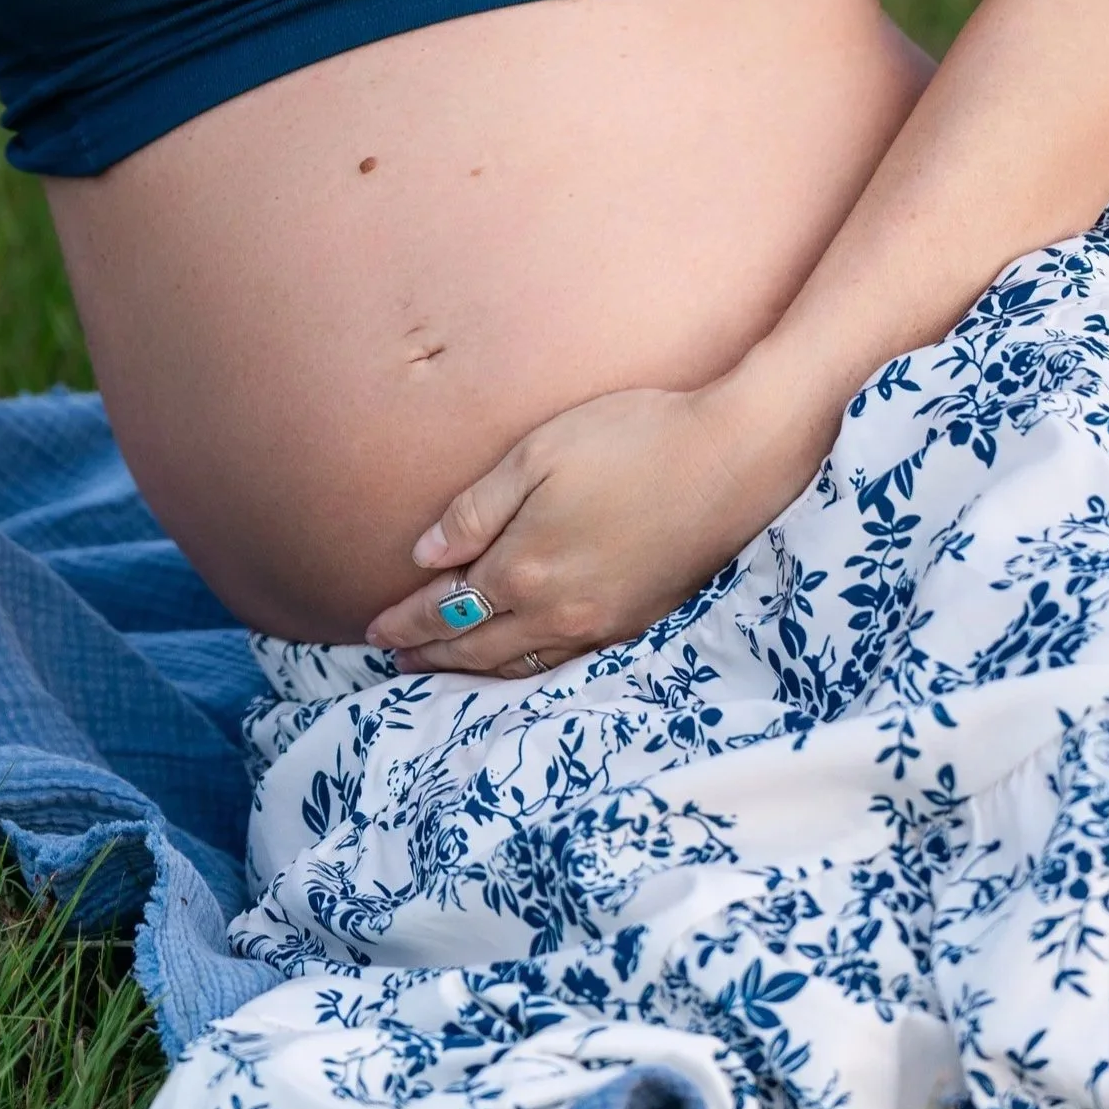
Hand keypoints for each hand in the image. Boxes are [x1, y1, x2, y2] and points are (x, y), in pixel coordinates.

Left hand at [362, 354, 841, 677]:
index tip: (375, 628)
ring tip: (443, 665)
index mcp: (524, 568)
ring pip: (519, 662)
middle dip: (430, 652)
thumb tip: (424, 555)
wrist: (732, 458)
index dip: (407, 619)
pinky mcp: (637, 621)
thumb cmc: (633, 439)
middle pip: (477, 645)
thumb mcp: (539, 454)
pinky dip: (524, 667)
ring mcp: (602, 624)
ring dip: (473, 669)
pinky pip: (563, 661)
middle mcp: (558, 611)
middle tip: (393, 657)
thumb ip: (477, 509)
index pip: (446, 606)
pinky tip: (517, 658)